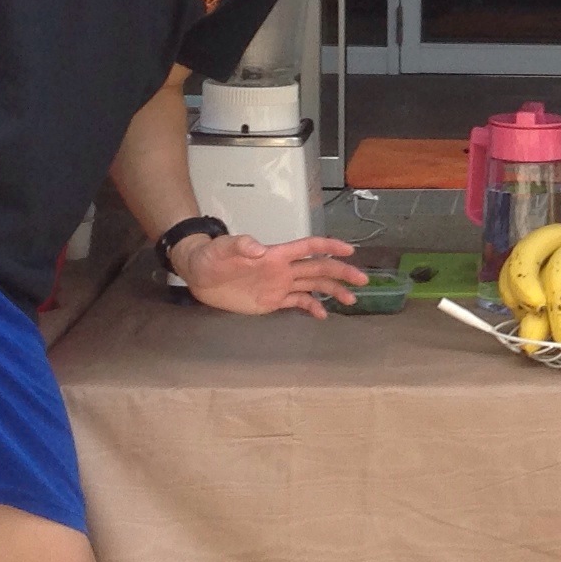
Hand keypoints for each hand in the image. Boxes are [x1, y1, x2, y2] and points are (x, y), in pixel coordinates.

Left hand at [177, 232, 367, 319]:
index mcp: (276, 255)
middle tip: (362, 280)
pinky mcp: (271, 300)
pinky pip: (297, 303)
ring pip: (313, 286)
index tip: (349, 251)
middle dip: (341, 273)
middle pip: (318, 269)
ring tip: (351, 300)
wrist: (198, 274)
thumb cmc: (210, 256)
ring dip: (333, 291)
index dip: (329, 248)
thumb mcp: (223, 248)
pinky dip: (312, 308)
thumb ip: (241, 246)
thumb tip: (260, 248)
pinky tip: (323, 315)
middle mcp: (283, 269)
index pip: (309, 248)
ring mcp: (279, 285)